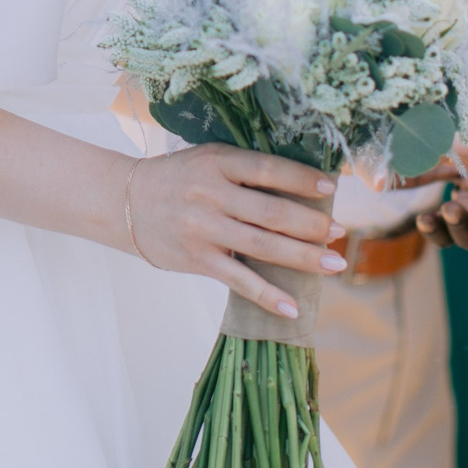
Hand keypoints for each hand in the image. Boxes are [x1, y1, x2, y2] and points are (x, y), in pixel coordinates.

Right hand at [123, 145, 346, 320]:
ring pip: (263, 247)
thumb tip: (303, 186)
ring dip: (304, 257)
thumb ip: (247, 170)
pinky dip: (268, 296)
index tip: (331, 188)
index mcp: (217, 162)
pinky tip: (292, 308)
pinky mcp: (197, 260)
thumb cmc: (179, 178)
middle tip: (341, 232)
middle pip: (272, 212)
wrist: (126, 203)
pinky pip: (239, 281)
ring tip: (334, 264)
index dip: (302, 180)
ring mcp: (203, 229)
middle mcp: (210, 194)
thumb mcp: (209, 159)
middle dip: (312, 224)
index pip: (268, 169)